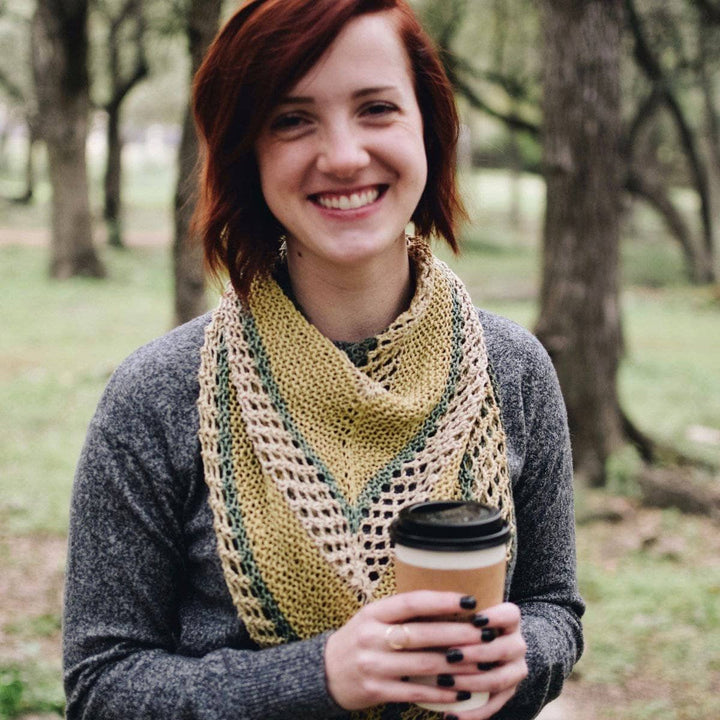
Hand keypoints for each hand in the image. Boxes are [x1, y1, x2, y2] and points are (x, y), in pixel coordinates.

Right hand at [324, 592, 525, 711]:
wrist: (325, 672)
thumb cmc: (359, 639)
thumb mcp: (373, 618)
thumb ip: (403, 613)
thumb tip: (447, 605)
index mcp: (373, 613)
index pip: (411, 602)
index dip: (442, 601)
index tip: (470, 602)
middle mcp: (371, 637)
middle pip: (422, 634)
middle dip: (458, 634)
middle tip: (485, 634)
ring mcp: (373, 665)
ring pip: (422, 665)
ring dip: (456, 665)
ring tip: (481, 663)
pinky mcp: (376, 691)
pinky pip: (414, 692)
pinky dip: (440, 693)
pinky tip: (460, 691)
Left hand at [440, 602, 527, 718]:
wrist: (494, 645)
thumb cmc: (469, 624)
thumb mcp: (467, 613)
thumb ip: (454, 611)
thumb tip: (422, 605)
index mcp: (510, 620)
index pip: (510, 615)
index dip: (495, 617)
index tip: (474, 619)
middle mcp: (517, 644)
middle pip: (503, 649)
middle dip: (476, 653)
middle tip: (450, 654)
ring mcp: (515, 670)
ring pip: (499, 679)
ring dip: (470, 682)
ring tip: (444, 681)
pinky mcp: (509, 693)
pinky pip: (493, 706)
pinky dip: (472, 713)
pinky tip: (450, 716)